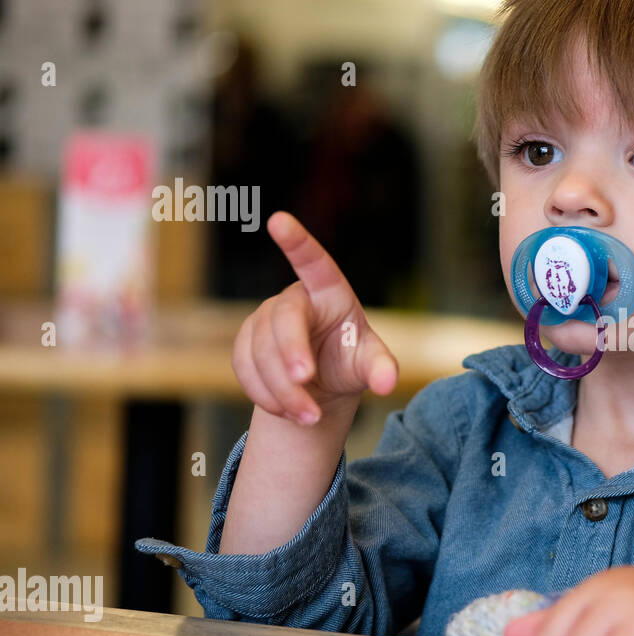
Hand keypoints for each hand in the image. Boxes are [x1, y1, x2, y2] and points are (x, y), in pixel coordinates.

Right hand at [232, 211, 398, 424]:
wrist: (321, 385)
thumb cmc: (350, 360)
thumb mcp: (370, 363)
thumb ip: (380, 368)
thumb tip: (388, 383)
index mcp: (328, 292)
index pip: (314, 263)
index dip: (297, 242)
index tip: (279, 219)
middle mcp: (293, 300)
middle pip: (283, 319)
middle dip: (290, 351)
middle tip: (306, 381)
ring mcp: (263, 320)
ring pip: (260, 352)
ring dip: (282, 389)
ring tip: (310, 416)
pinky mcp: (244, 345)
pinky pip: (244, 369)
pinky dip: (266, 396)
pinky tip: (289, 411)